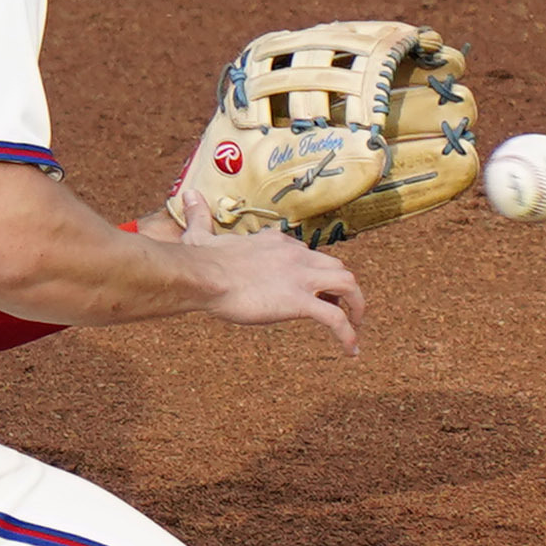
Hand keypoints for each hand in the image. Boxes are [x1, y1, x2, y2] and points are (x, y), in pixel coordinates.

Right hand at [186, 227, 365, 354]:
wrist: (205, 275)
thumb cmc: (201, 260)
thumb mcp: (200, 234)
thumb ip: (199, 216)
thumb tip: (188, 195)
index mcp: (277, 242)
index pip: (308, 254)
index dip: (314, 272)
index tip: (312, 288)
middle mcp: (296, 256)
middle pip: (336, 267)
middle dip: (343, 288)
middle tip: (338, 308)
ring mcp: (301, 278)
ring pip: (348, 285)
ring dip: (356, 306)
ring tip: (355, 327)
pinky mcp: (299, 302)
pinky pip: (335, 319)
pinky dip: (347, 334)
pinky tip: (350, 349)